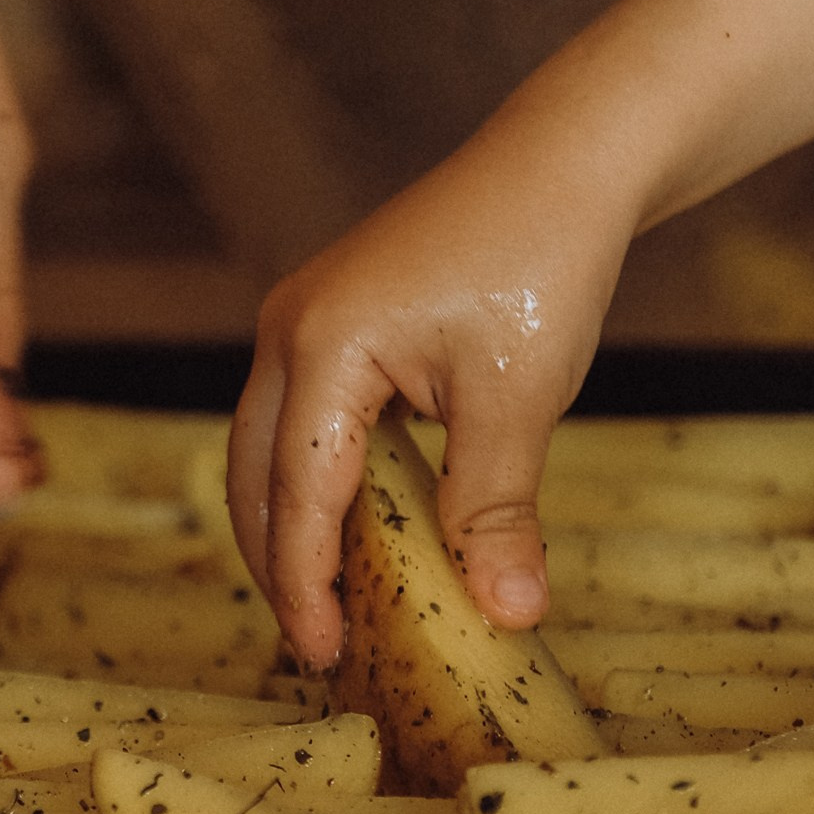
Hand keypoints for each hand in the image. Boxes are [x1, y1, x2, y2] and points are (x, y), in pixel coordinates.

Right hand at [225, 120, 637, 671]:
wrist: (562, 160)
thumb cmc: (541, 259)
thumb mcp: (521, 399)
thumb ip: (498, 511)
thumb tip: (506, 614)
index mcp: (323, 347)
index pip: (297, 493)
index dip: (306, 583)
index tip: (326, 653)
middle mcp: (288, 332)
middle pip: (252, 475)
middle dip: (278, 563)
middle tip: (318, 644)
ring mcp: (302, 321)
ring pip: (266, 447)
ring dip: (289, 524)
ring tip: (327, 598)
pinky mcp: (330, 320)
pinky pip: (299, 418)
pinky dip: (314, 481)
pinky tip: (355, 524)